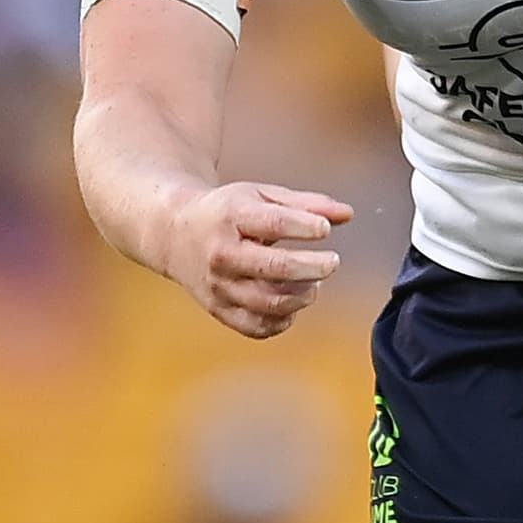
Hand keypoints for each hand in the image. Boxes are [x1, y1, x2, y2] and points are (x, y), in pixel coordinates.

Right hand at [162, 180, 353, 338]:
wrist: (174, 233)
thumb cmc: (225, 213)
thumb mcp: (261, 196)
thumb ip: (306, 205)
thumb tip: (347, 214)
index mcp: (231, 218)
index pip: (274, 224)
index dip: (306, 228)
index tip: (325, 230)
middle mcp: (222, 255)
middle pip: (275, 269)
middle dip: (313, 268)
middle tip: (331, 262)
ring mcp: (219, 286)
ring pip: (269, 303)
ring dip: (302, 296)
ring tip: (313, 284)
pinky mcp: (218, 309)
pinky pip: (256, 326)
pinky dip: (282, 321)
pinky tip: (291, 305)